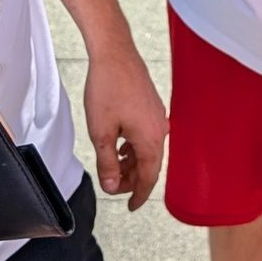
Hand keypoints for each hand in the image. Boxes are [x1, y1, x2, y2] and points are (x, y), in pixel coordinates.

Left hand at [84, 40, 166, 212]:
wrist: (114, 53)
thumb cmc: (107, 89)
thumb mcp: (101, 132)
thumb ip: (108, 163)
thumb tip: (112, 185)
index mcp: (150, 140)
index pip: (149, 178)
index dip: (138, 195)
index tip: (130, 207)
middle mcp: (160, 130)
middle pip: (149, 165)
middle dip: (131, 179)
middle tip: (112, 185)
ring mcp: (158, 117)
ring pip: (147, 150)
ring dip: (131, 162)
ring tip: (112, 167)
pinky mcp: (152, 106)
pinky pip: (146, 135)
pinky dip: (134, 146)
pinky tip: (120, 146)